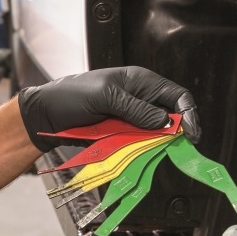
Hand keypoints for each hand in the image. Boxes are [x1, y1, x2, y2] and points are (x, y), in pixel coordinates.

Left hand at [17, 67, 199, 150]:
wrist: (47, 114)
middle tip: (174, 148)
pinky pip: (139, 144)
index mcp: (141, 82)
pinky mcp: (122, 134)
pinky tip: (136, 153)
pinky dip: (140, 150)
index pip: (177, 96)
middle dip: (174, 132)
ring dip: (154, 143)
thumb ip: (136, 109)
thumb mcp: (105, 97)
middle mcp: (141, 99)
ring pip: (156, 134)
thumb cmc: (71, 95)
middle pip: (170, 117)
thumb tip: (166, 122)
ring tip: (148, 149)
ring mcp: (132, 118)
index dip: (188, 114)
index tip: (190, 134)